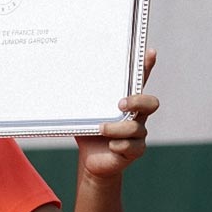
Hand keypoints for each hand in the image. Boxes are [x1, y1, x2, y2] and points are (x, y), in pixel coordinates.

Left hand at [76, 48, 158, 179]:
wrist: (91, 160)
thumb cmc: (89, 130)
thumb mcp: (84, 111)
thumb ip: (81, 96)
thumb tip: (61, 73)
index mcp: (125, 101)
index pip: (138, 81)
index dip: (146, 66)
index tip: (150, 52)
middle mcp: (136, 115)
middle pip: (150, 102)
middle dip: (137, 101)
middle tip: (119, 103)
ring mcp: (138, 133)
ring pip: (137, 128)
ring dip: (117, 128)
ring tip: (100, 129)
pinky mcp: (135, 150)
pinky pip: (132, 146)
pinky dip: (119, 144)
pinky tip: (110, 145)